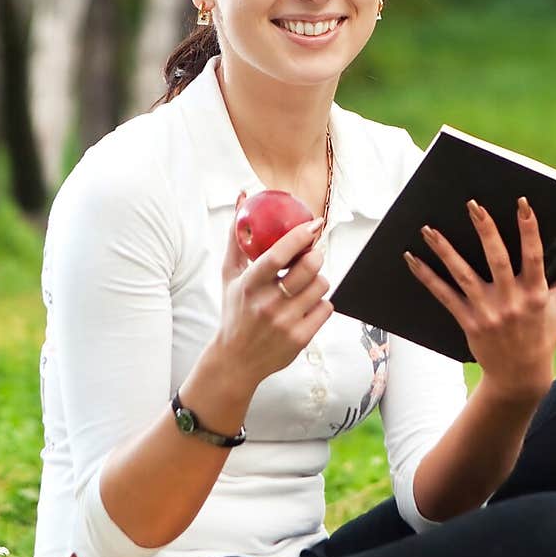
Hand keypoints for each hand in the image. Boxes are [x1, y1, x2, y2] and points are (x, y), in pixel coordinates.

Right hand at [215, 193, 331, 388]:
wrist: (236, 359)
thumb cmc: (235, 310)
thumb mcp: (229, 275)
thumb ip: (237, 237)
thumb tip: (242, 197)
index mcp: (249, 285)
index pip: (278, 255)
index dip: (300, 236)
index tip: (314, 224)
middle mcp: (267, 304)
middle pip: (309, 268)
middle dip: (316, 256)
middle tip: (313, 254)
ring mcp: (285, 322)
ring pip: (322, 286)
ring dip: (318, 280)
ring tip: (305, 284)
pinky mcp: (300, 338)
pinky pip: (326, 308)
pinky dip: (320, 303)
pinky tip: (306, 305)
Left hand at [404, 198, 555, 401]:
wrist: (520, 376)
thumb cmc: (543, 333)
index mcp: (535, 293)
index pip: (533, 255)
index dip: (528, 229)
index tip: (522, 203)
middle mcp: (511, 300)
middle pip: (496, 259)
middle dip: (485, 230)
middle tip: (472, 204)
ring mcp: (487, 312)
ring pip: (463, 275)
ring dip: (444, 250)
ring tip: (429, 228)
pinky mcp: (467, 321)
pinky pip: (444, 295)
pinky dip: (427, 277)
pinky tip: (411, 258)